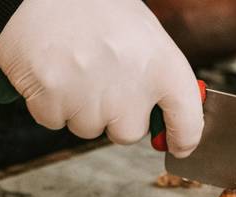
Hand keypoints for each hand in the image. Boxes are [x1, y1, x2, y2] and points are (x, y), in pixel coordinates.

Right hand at [0, 0, 202, 155]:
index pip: (187, 121)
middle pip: (127, 133)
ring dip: (79, 107)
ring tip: (73, 65)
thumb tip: (165, 121)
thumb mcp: (144, 34)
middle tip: (101, 77)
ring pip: (88, 128)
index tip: (179, 145)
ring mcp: (90, 96)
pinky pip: (53, 120)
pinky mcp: (52, 98)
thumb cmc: (94, 5)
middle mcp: (131, 86)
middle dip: (114, 115)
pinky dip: (48, 101)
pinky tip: (50, 68)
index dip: (184, 138)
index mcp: (162, 65)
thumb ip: (159, 78)